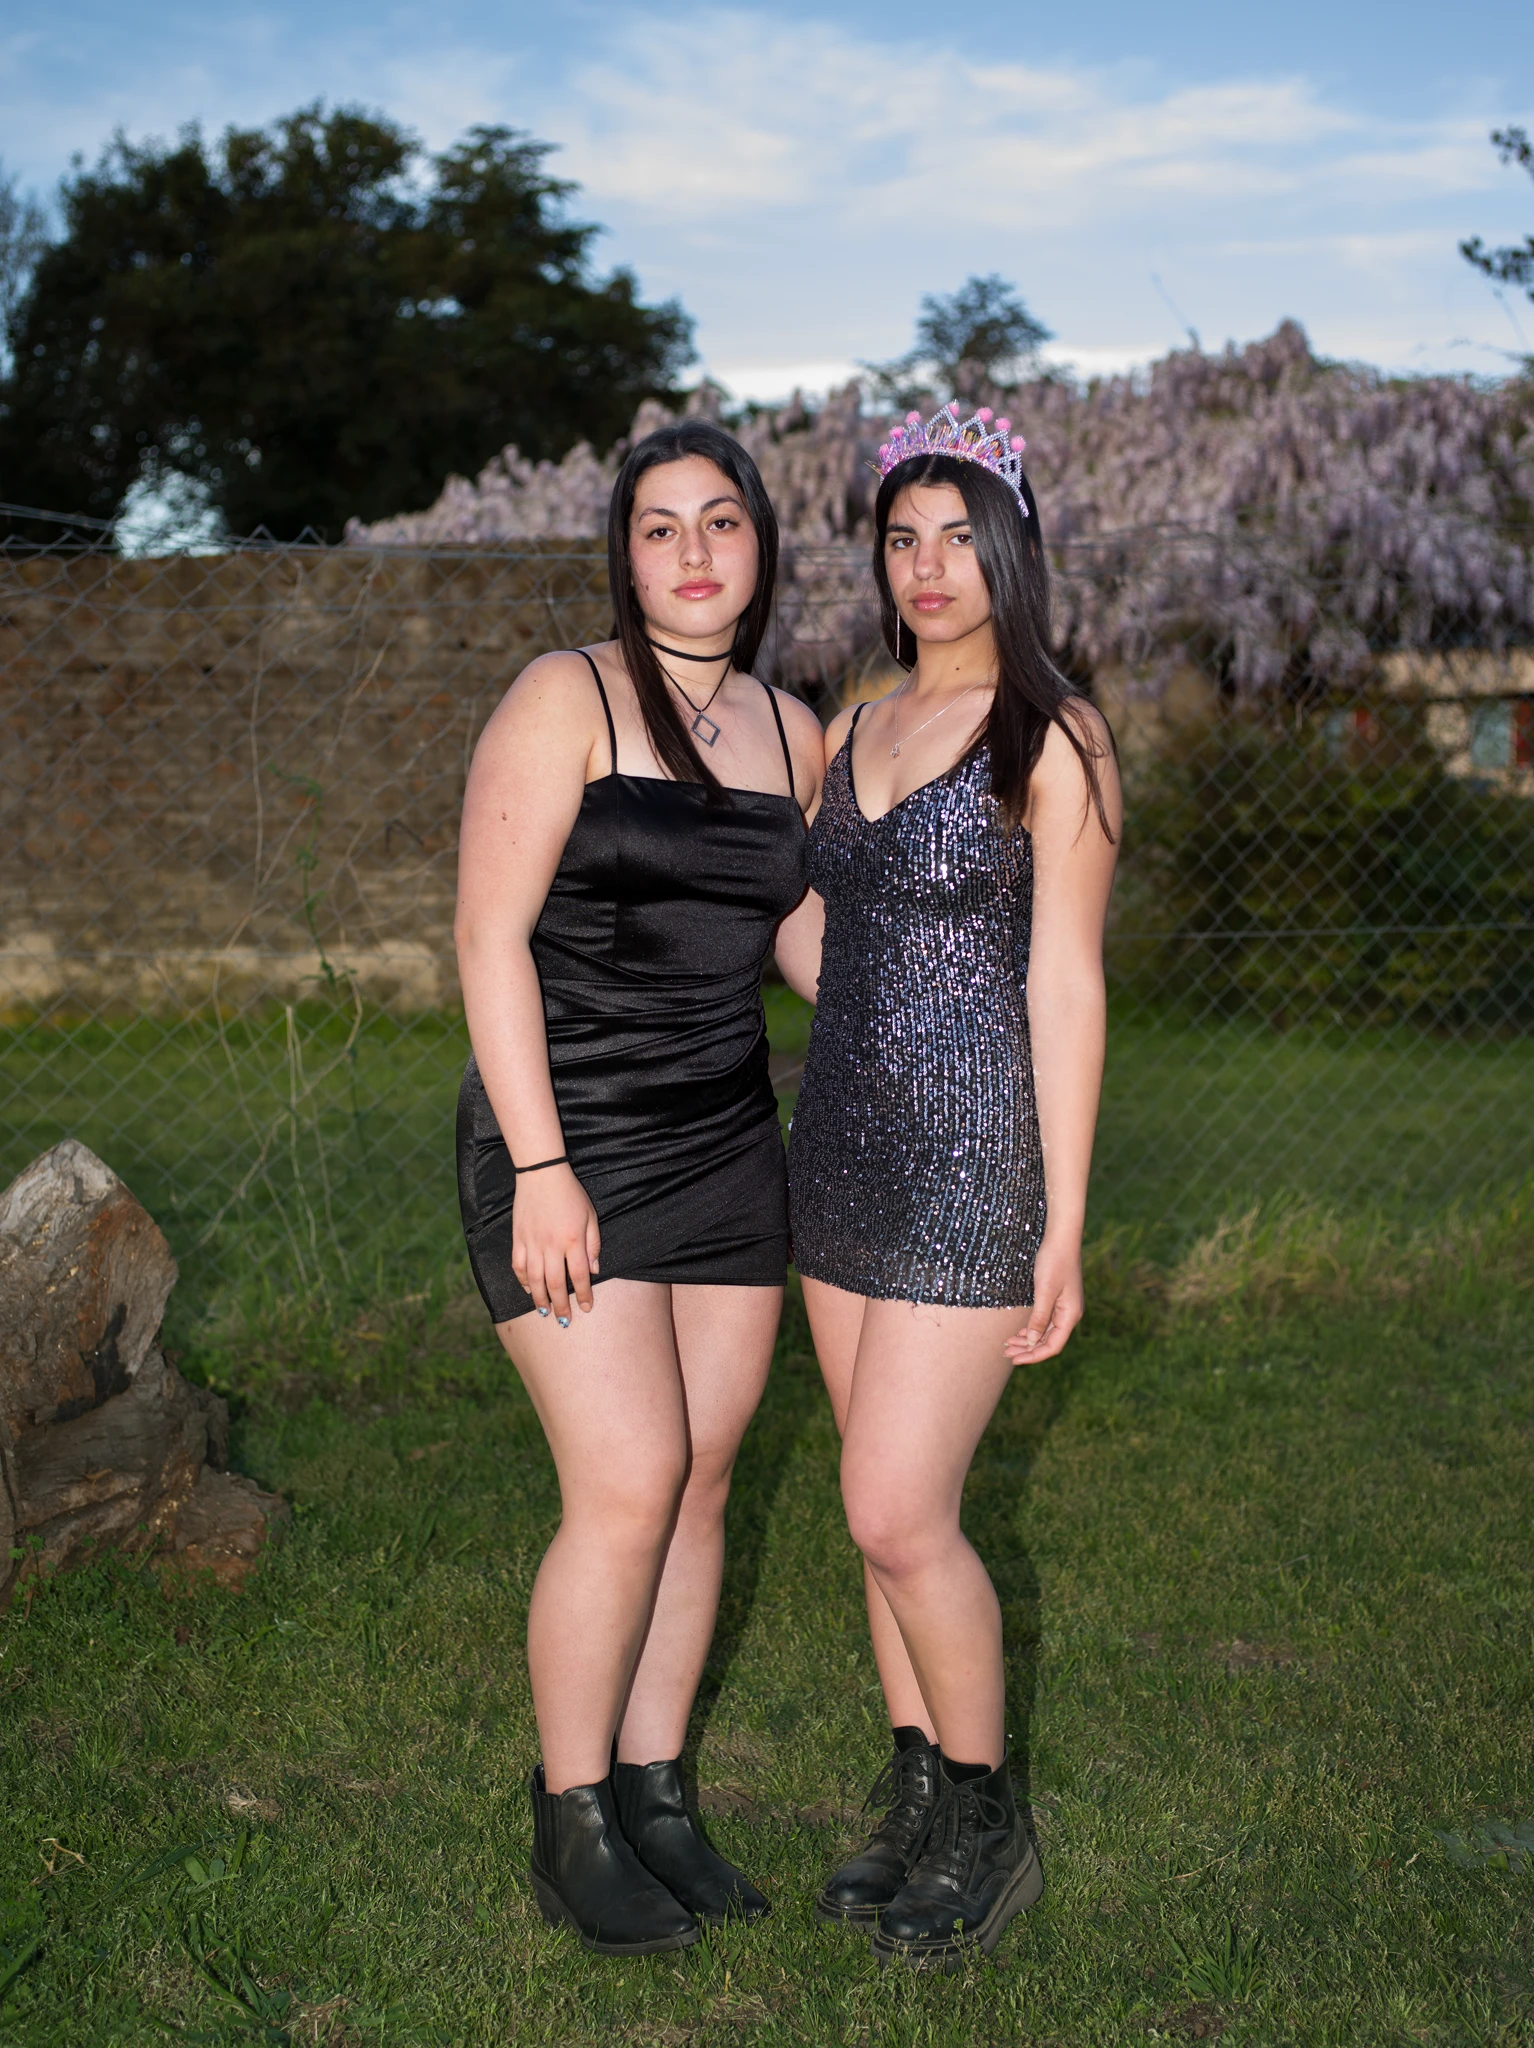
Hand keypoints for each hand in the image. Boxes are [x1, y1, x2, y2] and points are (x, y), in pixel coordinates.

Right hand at [510, 1164, 601, 1325]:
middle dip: (561, 1306)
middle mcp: (551, 1245)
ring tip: (545, 1312)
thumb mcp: (590, 1216)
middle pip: (555, 1284)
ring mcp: (532, 1243)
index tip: (586, 1308)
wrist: (541, 1173)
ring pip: (534, 1280)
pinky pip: (518, 1266)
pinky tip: (528, 1289)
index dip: (583, 1295)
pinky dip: (522, 1280)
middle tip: (564, 1321)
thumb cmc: (570, 1193)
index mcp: (573, 1240)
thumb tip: (594, 1270)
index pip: (579, 1276)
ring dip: (540, 1299)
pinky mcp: (518, 1238)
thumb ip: (593, 1244)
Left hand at [1004, 1234, 1082, 1365]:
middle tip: (1005, 1352)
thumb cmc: (1054, 1261)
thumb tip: (1032, 1342)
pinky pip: (1045, 1321)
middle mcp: (1070, 1314)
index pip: (1053, 1346)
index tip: (1014, 1359)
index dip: (1034, 1355)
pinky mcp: (1058, 1299)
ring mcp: (1064, 1307)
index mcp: (1070, 1315)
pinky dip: (1032, 1329)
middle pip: (1048, 1341)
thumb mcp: (1044, 1291)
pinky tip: (1020, 1332)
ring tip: (1008, 1344)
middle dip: (1027, 1349)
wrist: (1061, 1238)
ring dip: (1028, 1340)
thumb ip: (1039, 1318)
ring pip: (1045, 1332)